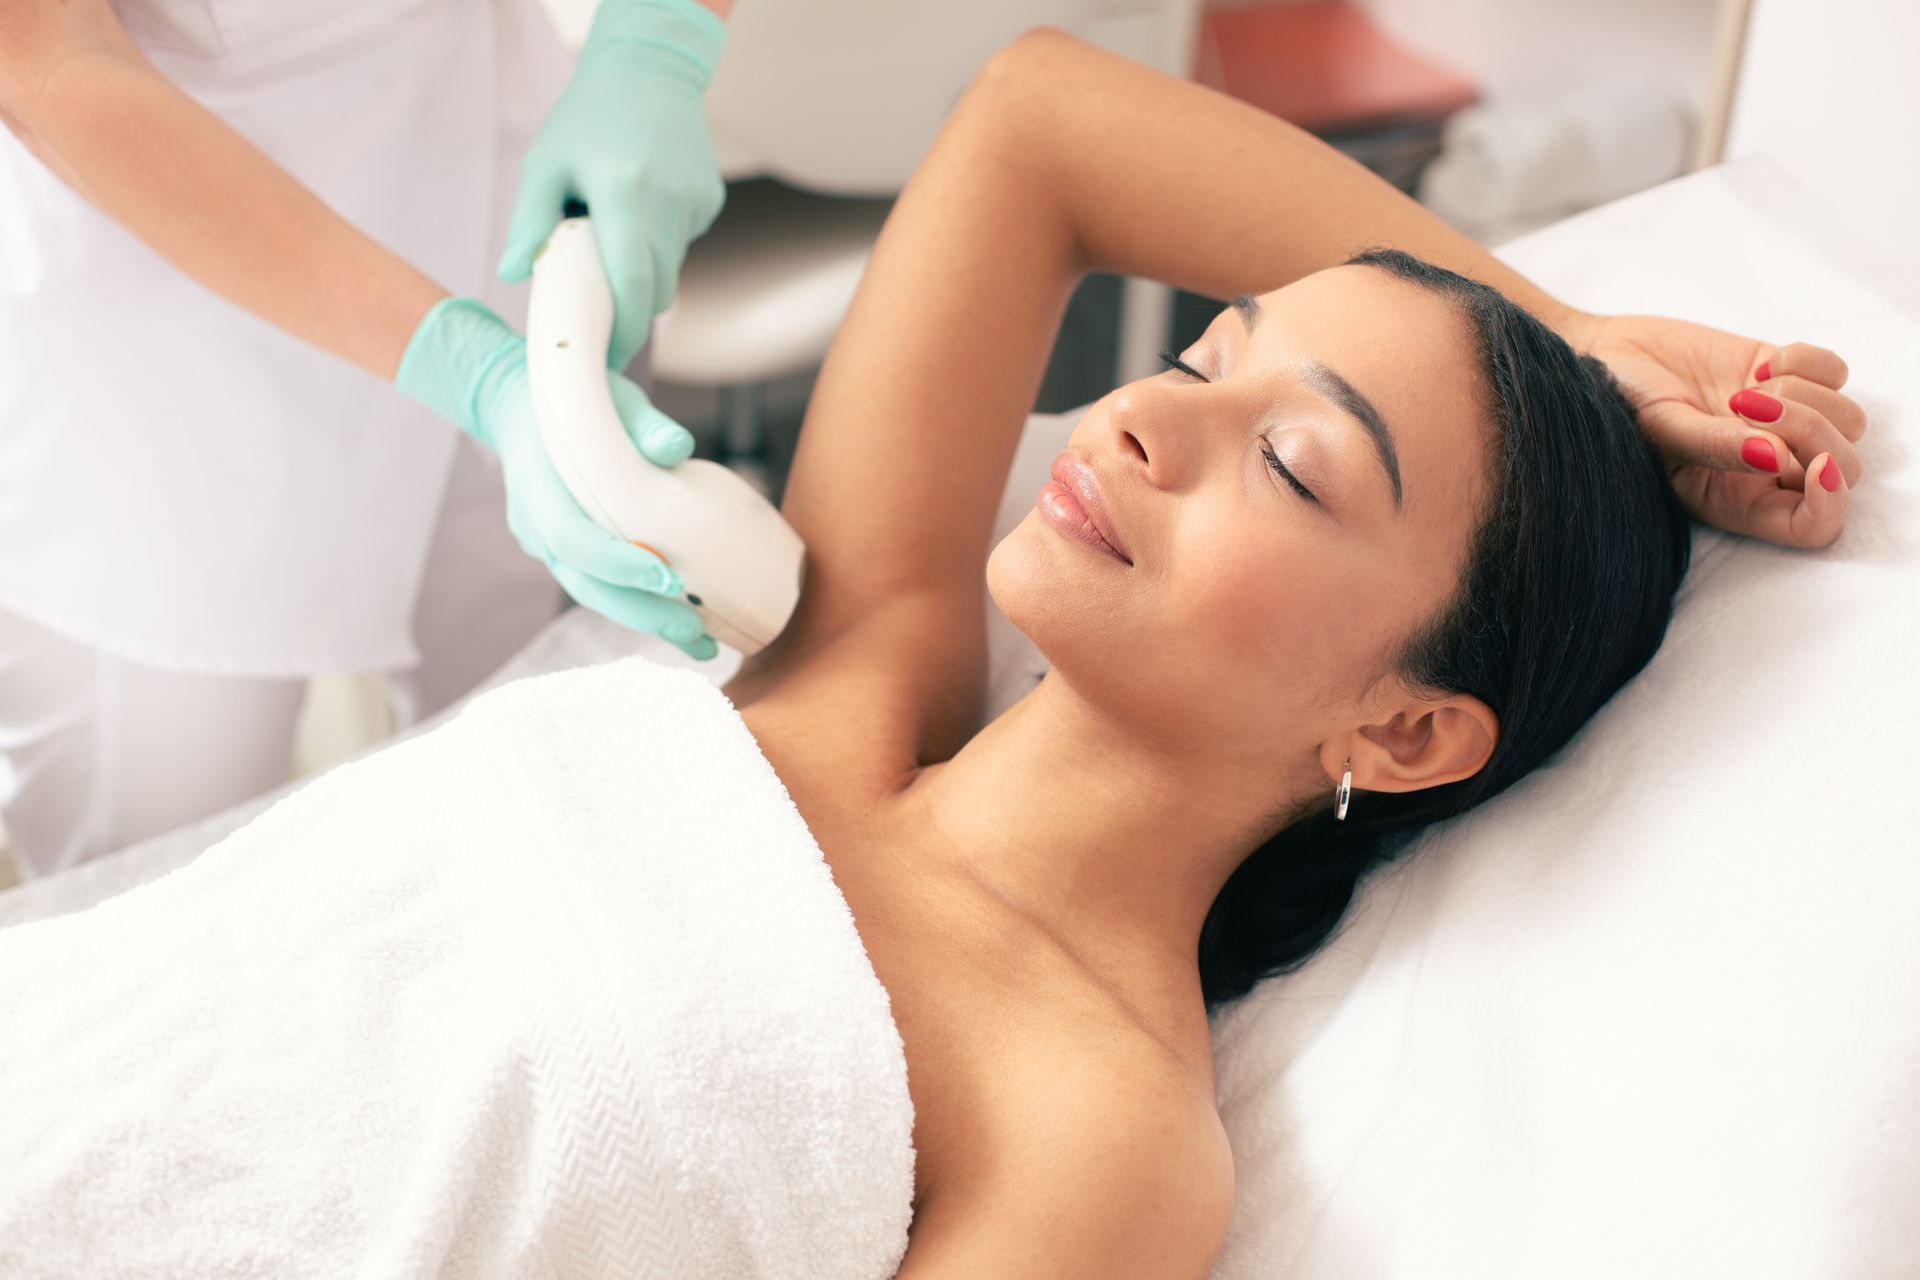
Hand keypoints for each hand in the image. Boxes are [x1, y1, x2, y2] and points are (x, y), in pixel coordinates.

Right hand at [395, 298, 718, 659]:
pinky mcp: (567, 555)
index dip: (618, 564)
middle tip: (696, 633)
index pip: (573, 540)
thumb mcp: (609, 400)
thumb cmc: (576, 402)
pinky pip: (600, 586)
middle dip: (642, 614)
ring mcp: (547, 546)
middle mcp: (537, 527)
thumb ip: (642, 423)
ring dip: (646, 620)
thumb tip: (677, 446)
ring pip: (593, 594)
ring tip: (701, 642)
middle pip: (585, 584)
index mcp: (538, 489)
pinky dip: (639, 604)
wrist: (523, 408)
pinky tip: (683, 620)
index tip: (668, 578)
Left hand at [496, 0, 727, 371]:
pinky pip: (683, 243)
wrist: (650, 71)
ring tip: (614, 232)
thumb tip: (513, 274)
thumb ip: (529, 221)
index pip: (631, 284)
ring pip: (671, 270)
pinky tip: (643, 205)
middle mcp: (668, 203)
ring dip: (642, 271)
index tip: (606, 358)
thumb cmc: (589, 117)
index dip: (621, 332)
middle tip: (597, 306)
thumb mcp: (546, 161)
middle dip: (629, 309)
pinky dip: (660, 242)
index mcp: (624, 193)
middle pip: (656, 291)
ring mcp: (696, 203)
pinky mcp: (710, 202)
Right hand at [1562, 311, 1865, 547]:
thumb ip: (1715, 446)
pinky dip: (1808, 362)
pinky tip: (1762, 365)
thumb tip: (1776, 456)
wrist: (1607, 356)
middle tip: (1745, 405)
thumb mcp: (1659, 431)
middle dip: (1810, 432)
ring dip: (1806, 396)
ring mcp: (1785, 423)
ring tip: (1746, 388)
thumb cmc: (1619, 407)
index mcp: (1737, 501)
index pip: (1814, 527)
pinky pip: (1838, 373)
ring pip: (1849, 421)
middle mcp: (1769, 470)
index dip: (1831, 503)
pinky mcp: (1791, 377)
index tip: (1815, 464)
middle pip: (1843, 468)